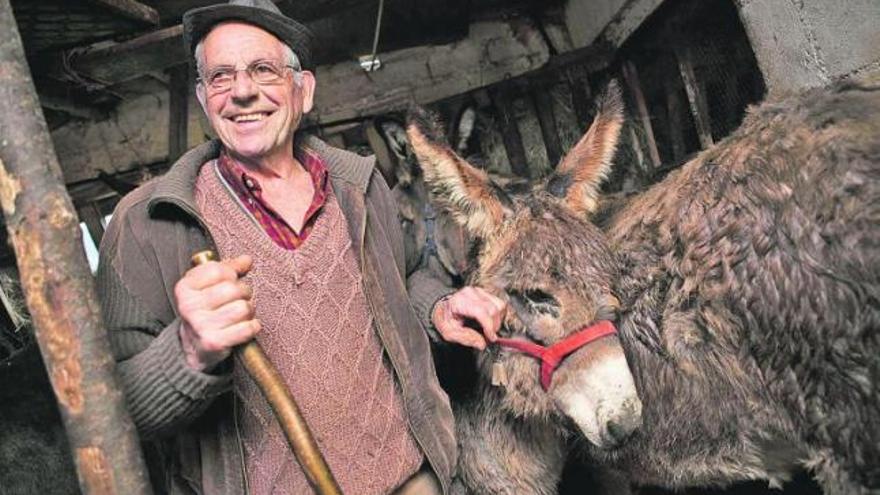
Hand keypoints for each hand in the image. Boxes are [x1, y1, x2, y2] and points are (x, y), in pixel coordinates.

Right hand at [175, 254, 258, 370]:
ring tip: (240, 315)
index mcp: (185, 288)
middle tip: (238, 300)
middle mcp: (189, 306)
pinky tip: (245, 327)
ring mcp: (200, 325)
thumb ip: (227, 269)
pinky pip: (247, 328)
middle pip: (233, 289)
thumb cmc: (204, 312)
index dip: (232, 274)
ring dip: (248, 311)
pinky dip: (252, 326)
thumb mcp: (207, 286)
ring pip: (243, 307)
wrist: (194, 347)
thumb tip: (246, 260)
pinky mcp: (214, 342)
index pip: (218, 270)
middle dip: (243, 293)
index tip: (231, 280)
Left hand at [431, 286, 505, 349]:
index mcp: (459, 302)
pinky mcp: (484, 292)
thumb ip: (466, 338)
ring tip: (488, 328)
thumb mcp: (449, 333)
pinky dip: (498, 314)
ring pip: (499, 305)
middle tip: (488, 336)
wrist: (442, 308)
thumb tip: (482, 343)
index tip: (491, 338)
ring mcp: (478, 291)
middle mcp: (470, 293)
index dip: (489, 326)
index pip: (481, 312)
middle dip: (494, 326)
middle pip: (493, 309)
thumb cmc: (445, 319)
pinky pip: (499, 303)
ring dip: (497, 320)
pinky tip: (489, 320)